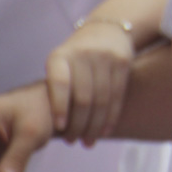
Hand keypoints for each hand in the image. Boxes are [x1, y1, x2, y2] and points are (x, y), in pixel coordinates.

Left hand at [45, 20, 134, 143]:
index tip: (60, 129)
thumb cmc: (75, 57)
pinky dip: (111, 117)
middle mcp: (83, 54)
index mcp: (60, 56)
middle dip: (78, 124)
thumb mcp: (60, 63)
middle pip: (83, 97)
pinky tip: (105, 131)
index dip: (60, 108)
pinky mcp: (123, 62)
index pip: (60, 84)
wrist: (106, 30)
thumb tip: (48, 130)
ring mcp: (105, 57)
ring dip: (95, 125)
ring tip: (88, 141)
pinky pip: (117, 96)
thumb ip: (55, 89)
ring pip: (102, 99)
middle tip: (72, 141)